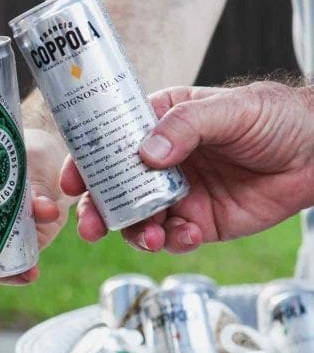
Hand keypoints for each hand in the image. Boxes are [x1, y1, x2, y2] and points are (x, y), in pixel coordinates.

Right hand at [61, 82, 313, 252]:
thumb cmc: (277, 119)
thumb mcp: (232, 110)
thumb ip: (188, 127)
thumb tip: (147, 152)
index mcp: (162, 123)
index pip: (112, 140)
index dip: (87, 161)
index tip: (73, 182)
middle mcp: (162, 161)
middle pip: (115, 188)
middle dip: (98, 209)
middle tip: (90, 226)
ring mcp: (177, 194)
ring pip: (137, 220)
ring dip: (135, 232)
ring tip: (150, 237)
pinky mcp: (197, 223)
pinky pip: (171, 239)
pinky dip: (172, 242)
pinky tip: (188, 236)